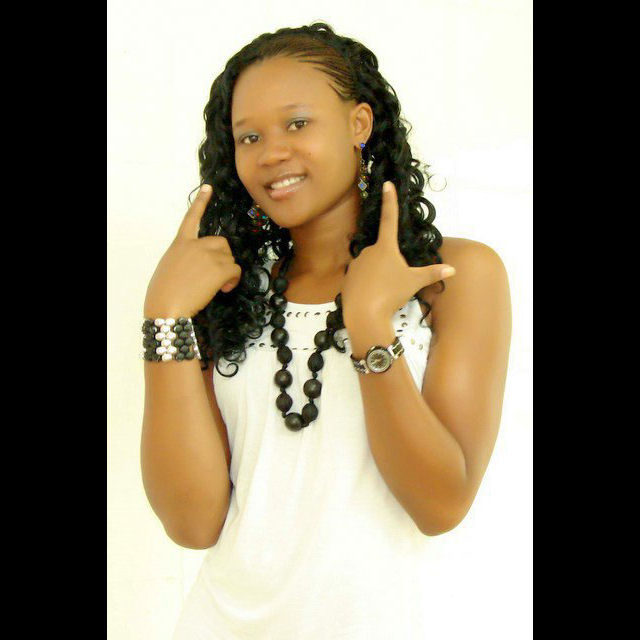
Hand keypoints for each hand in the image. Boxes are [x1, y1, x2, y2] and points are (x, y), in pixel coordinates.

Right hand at [143, 184, 242, 317]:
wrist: (167, 306)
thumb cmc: (164, 293)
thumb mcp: (170, 267)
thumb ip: (186, 258)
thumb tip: (200, 265)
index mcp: (181, 243)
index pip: (191, 218)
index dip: (201, 202)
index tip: (208, 187)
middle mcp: (196, 245)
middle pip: (222, 243)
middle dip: (223, 258)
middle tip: (215, 275)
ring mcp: (209, 255)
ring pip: (230, 258)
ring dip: (227, 272)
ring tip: (216, 286)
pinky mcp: (220, 268)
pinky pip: (236, 270)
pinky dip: (233, 281)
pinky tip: (224, 289)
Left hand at [340, 181, 455, 324]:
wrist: (364, 315)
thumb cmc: (391, 294)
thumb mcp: (414, 282)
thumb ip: (432, 273)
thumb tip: (452, 270)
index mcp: (385, 247)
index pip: (389, 218)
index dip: (390, 200)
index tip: (387, 184)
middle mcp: (368, 251)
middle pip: (383, 254)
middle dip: (390, 266)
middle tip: (394, 284)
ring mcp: (355, 264)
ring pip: (372, 268)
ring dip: (378, 277)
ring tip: (382, 294)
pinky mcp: (347, 278)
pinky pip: (361, 279)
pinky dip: (367, 287)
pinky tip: (370, 298)